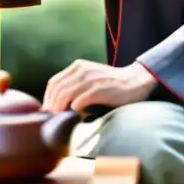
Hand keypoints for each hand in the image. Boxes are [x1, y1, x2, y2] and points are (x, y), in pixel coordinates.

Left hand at [42, 59, 156, 112]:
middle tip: (51, 117)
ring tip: (60, 117)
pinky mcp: (98, 90)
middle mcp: (82, 70)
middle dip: (51, 104)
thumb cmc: (112, 83)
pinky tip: (75, 113)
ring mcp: (90, 79)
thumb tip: (58, 102)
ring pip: (65, 94)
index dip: (47, 97)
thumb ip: (76, 84)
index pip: (54, 82)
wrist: (135, 81)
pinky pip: (79, 100)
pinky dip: (74, 108)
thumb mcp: (91, 77)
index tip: (47, 109)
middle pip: (57, 89)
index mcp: (78, 66)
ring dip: (60, 107)